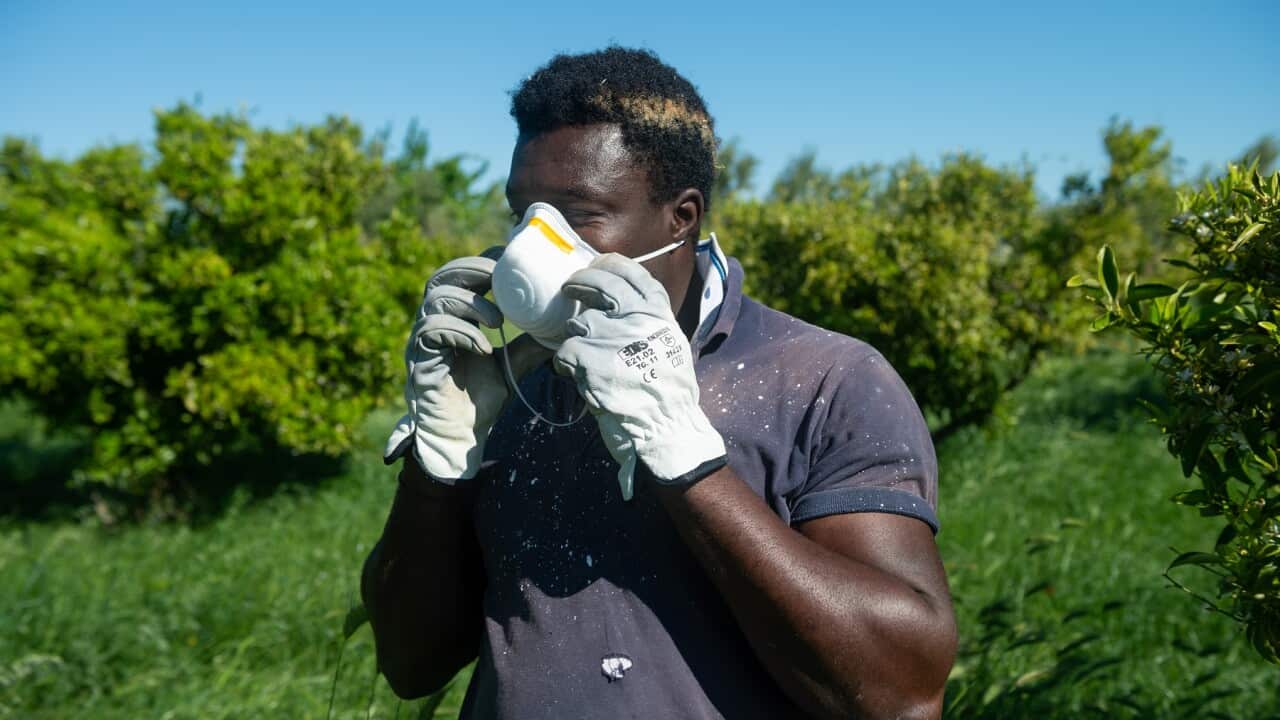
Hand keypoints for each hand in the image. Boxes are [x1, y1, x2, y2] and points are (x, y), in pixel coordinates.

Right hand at [385, 248, 551, 481]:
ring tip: (498, 320)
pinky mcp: (418, 358)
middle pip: (443, 277)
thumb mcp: (513, 365)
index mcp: (456, 317)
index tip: (509, 261)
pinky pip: (431, 329)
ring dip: (471, 302)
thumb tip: (564, 329)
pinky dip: (461, 332)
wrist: (463, 436)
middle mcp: (435, 322)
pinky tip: (483, 347)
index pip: (461, 274)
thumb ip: (531, 345)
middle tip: (500, 279)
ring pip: (436, 298)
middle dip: (473, 269)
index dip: (482, 261)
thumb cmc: (482, 399)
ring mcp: (424, 339)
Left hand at [554, 254, 726, 498]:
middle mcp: (636, 317)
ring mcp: (611, 335)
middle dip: (579, 281)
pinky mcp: (588, 357)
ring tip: (584, 359)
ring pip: (578, 322)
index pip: (632, 273)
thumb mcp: (670, 347)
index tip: (597, 263)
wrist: (664, 429)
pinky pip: (564, 350)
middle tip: (569, 288)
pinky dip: (564, 364)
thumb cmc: (668, 395)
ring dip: (575, 338)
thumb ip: (649, 323)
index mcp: (659, 313)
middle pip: (599, 282)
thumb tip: (623, 306)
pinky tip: (573, 375)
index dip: (610, 264)